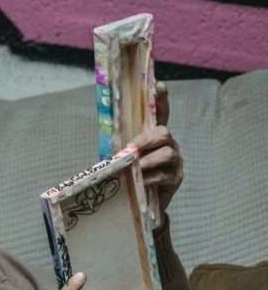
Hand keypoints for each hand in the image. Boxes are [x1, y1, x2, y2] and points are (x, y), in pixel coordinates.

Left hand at [127, 83, 183, 221]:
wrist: (141, 203)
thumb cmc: (131, 176)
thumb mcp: (123, 159)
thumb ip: (121, 148)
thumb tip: (112, 143)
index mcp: (155, 137)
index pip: (161, 113)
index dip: (161, 100)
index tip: (159, 86)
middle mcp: (169, 145)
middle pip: (164, 132)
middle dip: (147, 139)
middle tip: (132, 149)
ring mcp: (175, 162)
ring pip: (167, 154)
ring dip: (148, 161)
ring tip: (137, 168)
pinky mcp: (176, 179)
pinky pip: (165, 175)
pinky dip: (150, 178)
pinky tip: (142, 182)